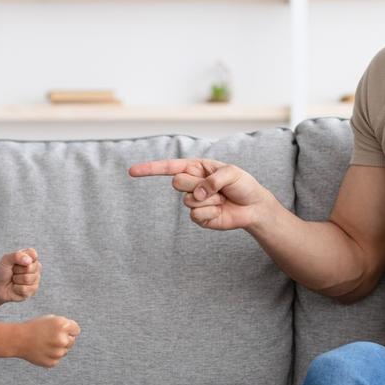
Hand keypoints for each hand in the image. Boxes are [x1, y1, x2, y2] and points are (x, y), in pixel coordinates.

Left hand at [0, 248, 40, 302]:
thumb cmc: (3, 272)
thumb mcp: (6, 260)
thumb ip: (16, 256)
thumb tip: (29, 261)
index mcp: (30, 257)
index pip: (33, 254)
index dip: (22, 258)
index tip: (15, 262)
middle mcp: (35, 267)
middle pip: (29, 268)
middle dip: (17, 271)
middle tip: (13, 272)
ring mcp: (35, 278)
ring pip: (27, 279)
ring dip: (16, 280)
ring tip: (14, 280)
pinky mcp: (33, 290)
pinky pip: (25, 289)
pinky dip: (16, 288)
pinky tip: (15, 287)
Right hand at [17, 315, 80, 367]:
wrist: (18, 339)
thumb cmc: (35, 327)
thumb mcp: (51, 319)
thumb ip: (65, 325)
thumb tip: (75, 333)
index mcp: (63, 325)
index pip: (76, 330)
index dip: (68, 330)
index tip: (60, 330)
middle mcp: (62, 339)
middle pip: (72, 341)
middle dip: (64, 339)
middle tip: (50, 337)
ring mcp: (57, 352)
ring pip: (64, 351)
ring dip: (57, 348)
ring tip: (44, 343)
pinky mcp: (52, 362)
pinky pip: (56, 359)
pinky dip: (51, 356)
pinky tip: (42, 350)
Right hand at [128, 158, 271, 230]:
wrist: (253, 206)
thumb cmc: (242, 184)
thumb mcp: (231, 172)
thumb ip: (212, 180)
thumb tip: (197, 194)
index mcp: (196, 167)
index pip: (169, 167)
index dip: (149, 169)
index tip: (132, 171)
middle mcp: (192, 183)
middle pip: (178, 183)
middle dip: (197, 184)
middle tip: (215, 187)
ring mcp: (194, 201)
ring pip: (188, 200)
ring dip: (209, 199)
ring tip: (222, 198)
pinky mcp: (199, 217)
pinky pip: (196, 215)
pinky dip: (211, 212)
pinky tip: (220, 210)